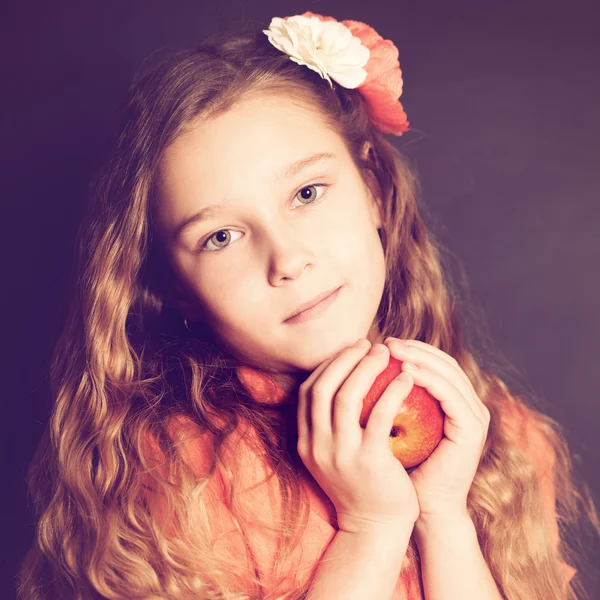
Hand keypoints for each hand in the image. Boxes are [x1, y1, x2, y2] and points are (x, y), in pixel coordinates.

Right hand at [297, 339, 420, 533]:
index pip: (308, 392)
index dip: (328, 366)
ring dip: (366, 368)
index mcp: (306, 442)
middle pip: (323, 388)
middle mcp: (316, 446)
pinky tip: (407, 378)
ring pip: (346, 396)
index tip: (350, 352)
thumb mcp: (336, 454)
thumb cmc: (363, 484)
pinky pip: (380, 415)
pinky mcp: (368, 460)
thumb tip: (347, 382)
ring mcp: (340, 454)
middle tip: (369, 344)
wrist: (376, 527)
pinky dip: (392, 391)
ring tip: (387, 354)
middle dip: (345, 359)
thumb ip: (333, 425)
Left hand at [384, 338, 490, 519]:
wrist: (424, 510)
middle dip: (414, 347)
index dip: (410, 349)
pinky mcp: (473, 430)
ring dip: (419, 357)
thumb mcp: (392, 427)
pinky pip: (450, 395)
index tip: (379, 344)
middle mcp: (469, 405)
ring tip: (391, 350)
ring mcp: (475, 417)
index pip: (434, 364)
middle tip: (385, 341)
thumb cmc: (401, 470)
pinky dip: (428, 379)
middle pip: (443, 362)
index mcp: (453, 403)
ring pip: (448, 372)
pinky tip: (403, 372)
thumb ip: (387, 400)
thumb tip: (358, 372)